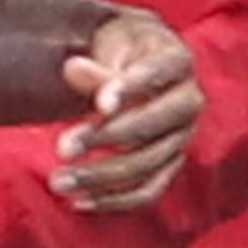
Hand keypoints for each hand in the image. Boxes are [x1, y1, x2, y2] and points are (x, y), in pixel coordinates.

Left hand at [48, 11, 198, 210]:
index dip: (130, 88)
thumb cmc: (123, 52)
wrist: (141, 65)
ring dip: (100, 176)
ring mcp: (182, 137)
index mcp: (177, 60)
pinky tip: (79, 200)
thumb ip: (95, 67)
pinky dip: (114, 200)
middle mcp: (188, 101)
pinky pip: (148, 190)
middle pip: (152, 125)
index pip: (157, 73)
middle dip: (105, 138)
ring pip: (147, 164)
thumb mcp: (110, 47)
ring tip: (59, 180)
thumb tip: (74, 70)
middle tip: (62, 148)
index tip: (100, 104)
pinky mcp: (171, 165)